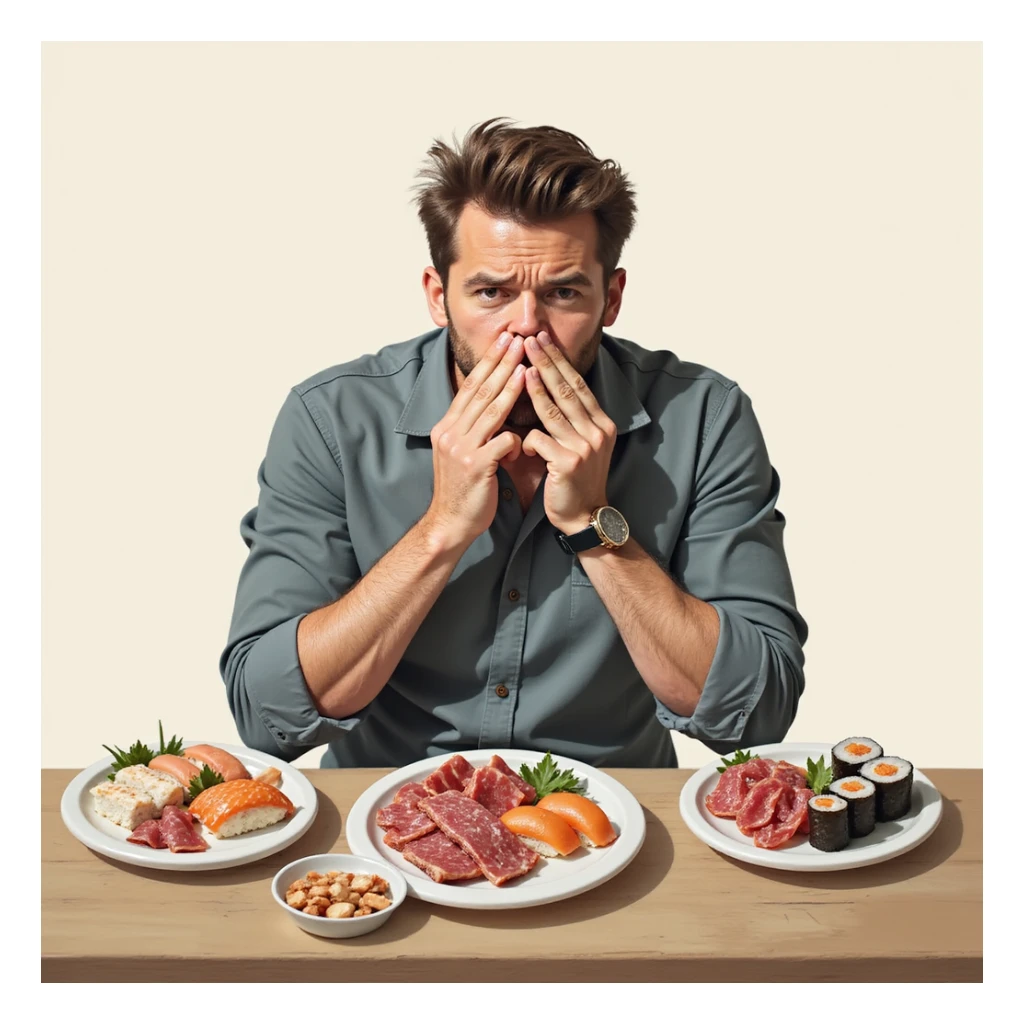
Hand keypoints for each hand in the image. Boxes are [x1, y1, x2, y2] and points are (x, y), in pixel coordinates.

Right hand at [425, 331, 526, 546]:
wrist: (450, 523)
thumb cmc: (463, 490)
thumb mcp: (462, 454)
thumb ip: (476, 432)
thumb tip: (495, 414)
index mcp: (446, 427)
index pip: (470, 387)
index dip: (488, 362)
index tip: (504, 341)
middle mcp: (450, 432)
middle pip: (479, 391)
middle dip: (501, 364)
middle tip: (518, 341)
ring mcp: (461, 448)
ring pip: (490, 411)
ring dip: (510, 388)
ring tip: (526, 368)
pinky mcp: (475, 466)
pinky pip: (501, 443)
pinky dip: (515, 439)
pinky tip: (523, 442)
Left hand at [519, 330, 617, 534]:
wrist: (584, 516)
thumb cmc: (575, 479)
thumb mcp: (580, 445)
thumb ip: (570, 419)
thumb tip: (548, 387)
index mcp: (602, 423)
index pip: (577, 385)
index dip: (559, 361)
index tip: (543, 340)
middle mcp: (597, 431)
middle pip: (567, 390)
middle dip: (546, 362)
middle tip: (529, 340)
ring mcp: (584, 447)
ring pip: (553, 411)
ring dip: (535, 387)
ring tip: (520, 368)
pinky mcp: (568, 463)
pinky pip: (540, 440)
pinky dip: (527, 440)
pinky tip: (523, 448)